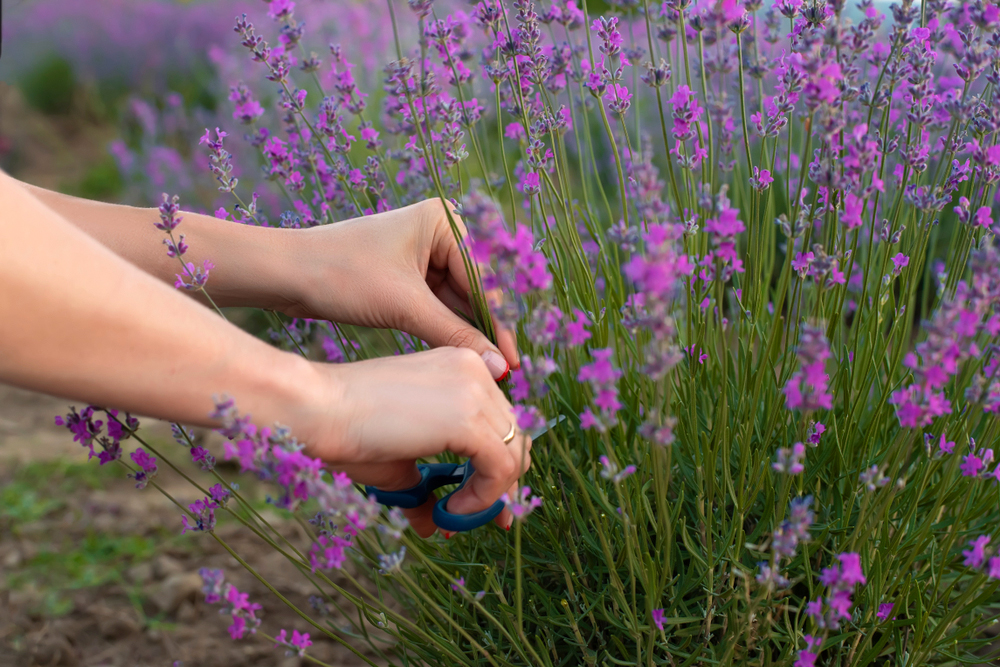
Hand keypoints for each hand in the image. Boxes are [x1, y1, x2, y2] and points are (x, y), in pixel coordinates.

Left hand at [282, 199, 518, 378]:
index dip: (500, 323)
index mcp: (444, 220)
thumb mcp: (404, 306)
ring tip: (490, 371)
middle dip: (488, 330)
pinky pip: (441, 306)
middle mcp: (440, 231)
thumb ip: (455, 335)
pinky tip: (465, 358)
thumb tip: (500, 366)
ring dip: (471, 334)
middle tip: (506, 371)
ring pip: (460, 301)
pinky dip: (450, 331)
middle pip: (477, 289)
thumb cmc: (341, 275)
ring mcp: (426, 253)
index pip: (484, 278)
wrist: (285, 274)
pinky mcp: (411, 276)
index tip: (513, 360)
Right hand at [298, 347, 531, 536]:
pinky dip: (485, 497)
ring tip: (454, 514)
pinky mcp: (469, 417)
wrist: (318, 409)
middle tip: (480, 517)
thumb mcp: (398, 461)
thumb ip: (424, 487)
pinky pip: (501, 467)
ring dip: (491, 494)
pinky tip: (451, 509)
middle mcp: (476, 369)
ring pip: (514, 453)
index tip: (484, 503)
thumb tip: (434, 525)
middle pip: (516, 435)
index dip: (499, 464)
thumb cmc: (347, 430)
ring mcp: (476, 389)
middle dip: (503, 483)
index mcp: (461, 367)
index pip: (502, 419)